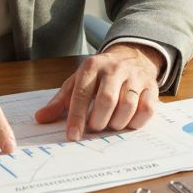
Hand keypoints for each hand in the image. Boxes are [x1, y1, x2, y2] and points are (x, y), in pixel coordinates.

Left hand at [34, 43, 161, 139]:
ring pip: (127, 106)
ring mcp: (135, 77)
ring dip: (117, 123)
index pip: (82, 94)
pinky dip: (136, 122)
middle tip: (95, 127)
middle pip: (107, 100)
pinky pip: (146, 110)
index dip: (77, 117)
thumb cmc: (100, 75)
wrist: (132, 56)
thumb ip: (60, 101)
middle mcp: (115, 68)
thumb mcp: (78, 82)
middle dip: (98, 121)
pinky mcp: (152, 87)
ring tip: (111, 124)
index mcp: (92, 66)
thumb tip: (40, 118)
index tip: (73, 136)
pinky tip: (128, 122)